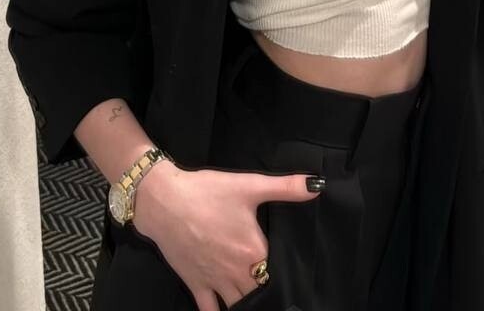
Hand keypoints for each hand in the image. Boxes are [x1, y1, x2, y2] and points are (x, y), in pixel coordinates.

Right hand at [131, 159, 321, 310]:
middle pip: (260, 293)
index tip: (293, 274)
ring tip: (257, 299)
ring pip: (239, 305)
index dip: (286, 274)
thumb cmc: (209, 192)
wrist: (165, 201)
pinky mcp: (195, 284)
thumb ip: (286, 187)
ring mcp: (215, 282)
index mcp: (254, 252)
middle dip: (267, 290)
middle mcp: (237, 273)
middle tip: (274, 286)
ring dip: (249, 303)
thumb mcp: (250, 185)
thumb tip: (317, 186)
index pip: (278, 273)